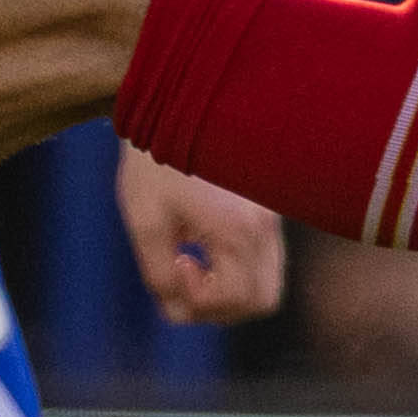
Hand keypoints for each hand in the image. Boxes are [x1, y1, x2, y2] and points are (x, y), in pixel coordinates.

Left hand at [118, 142, 286, 322]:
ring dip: (229, 289)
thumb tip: (176, 312)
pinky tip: (203, 242)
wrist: (176, 105)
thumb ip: (159, 275)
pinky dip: (236, 268)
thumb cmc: (156, 162)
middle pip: (262, 300)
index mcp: (238, 230)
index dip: (199, 300)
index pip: (236, 299)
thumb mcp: (145, 222)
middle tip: (184, 278)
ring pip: (267, 282)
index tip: (174, 264)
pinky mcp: (267, 209)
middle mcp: (265, 226)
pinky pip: (263, 258)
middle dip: (220, 305)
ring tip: (192, 260)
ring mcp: (272, 217)